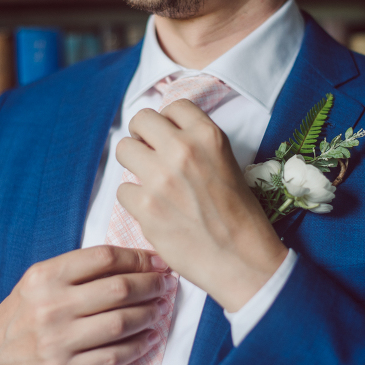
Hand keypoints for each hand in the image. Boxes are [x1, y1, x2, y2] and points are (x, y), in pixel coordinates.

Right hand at [0, 245, 174, 364]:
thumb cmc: (23, 314)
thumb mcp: (40, 281)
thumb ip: (79, 270)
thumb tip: (135, 262)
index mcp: (46, 276)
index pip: (104, 257)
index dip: (139, 258)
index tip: (157, 262)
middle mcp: (51, 305)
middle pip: (118, 288)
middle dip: (151, 285)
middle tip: (165, 285)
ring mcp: (57, 340)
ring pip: (121, 322)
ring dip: (149, 314)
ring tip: (160, 309)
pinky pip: (113, 356)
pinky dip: (138, 346)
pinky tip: (148, 337)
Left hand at [115, 99, 288, 312]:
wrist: (241, 258)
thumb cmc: (239, 214)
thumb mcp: (228, 162)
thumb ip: (198, 143)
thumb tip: (165, 133)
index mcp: (208, 136)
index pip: (174, 106)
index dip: (169, 122)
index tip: (169, 135)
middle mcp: (182, 150)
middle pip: (141, 120)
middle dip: (142, 135)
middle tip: (149, 152)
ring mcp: (161, 178)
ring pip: (124, 149)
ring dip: (134, 164)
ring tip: (149, 180)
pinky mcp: (146, 207)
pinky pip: (123, 190)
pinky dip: (135, 199)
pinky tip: (153, 209)